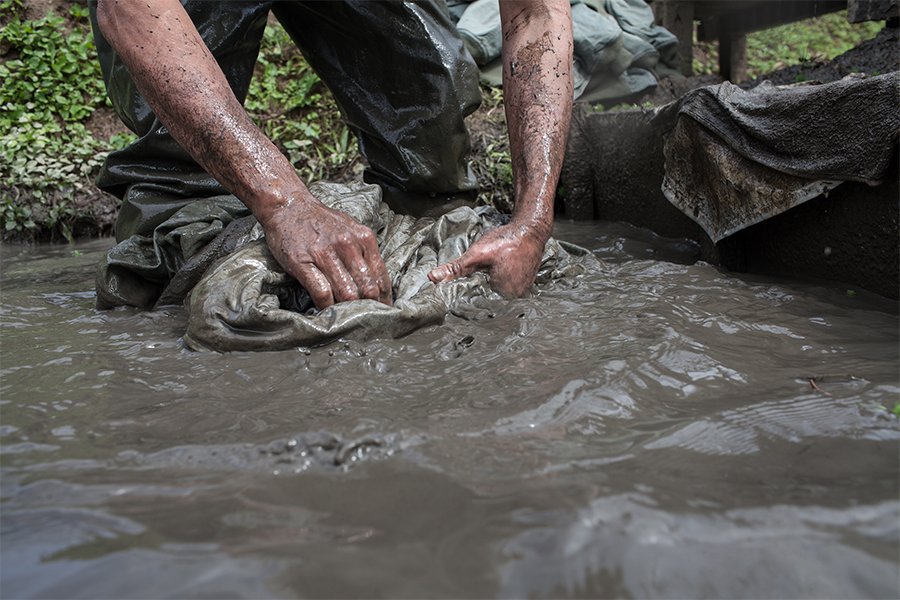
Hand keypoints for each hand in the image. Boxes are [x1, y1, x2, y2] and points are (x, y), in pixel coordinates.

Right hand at [261, 198, 391, 309]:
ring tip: (348, 320)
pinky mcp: (303, 263)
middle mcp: (348, 245)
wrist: (288, 205)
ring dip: (348, 311)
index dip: (384, 300)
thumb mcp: (351, 229)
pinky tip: (327, 312)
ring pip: (347, 294)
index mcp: (364, 238)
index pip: (381, 277)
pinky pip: (322, 293)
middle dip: (369, 309)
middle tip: (367, 321)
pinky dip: (327, 307)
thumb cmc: (320, 221)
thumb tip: (378, 282)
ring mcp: (325, 254)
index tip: (383, 312)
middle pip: (368, 289)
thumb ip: (365, 251)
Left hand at [428, 223, 546, 297]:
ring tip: (494, 269)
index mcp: (503, 293)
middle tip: (486, 270)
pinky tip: (502, 270)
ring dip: (492, 285)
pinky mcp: (527, 285)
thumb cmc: (507, 241)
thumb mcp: (477, 254)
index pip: (479, 301)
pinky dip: (503, 281)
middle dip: (482, 287)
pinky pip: (509, 288)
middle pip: (489, 297)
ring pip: (498, 293)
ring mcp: (523, 292)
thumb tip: (433, 279)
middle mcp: (515, 297)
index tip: (468, 283)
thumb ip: (455, 269)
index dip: (470, 293)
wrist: (531, 230)